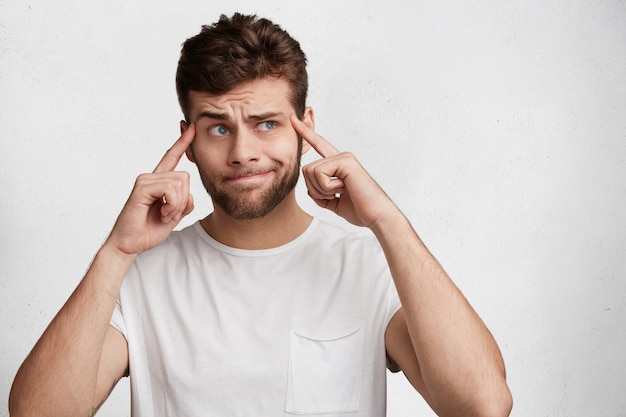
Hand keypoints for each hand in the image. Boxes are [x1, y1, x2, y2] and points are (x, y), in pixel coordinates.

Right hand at [105, 124, 195, 256]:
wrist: (130, 244)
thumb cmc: (149, 230)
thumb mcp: (174, 215)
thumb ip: (184, 203)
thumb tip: (191, 195)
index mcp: (159, 181)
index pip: (172, 157)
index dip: (183, 142)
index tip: (192, 127)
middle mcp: (151, 177)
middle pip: (185, 177)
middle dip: (184, 200)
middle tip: (170, 214)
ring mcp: (145, 180)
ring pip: (179, 184)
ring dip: (177, 205)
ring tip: (164, 215)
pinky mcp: (142, 188)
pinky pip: (170, 190)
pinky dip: (172, 205)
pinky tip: (161, 214)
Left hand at [291, 116, 397, 228]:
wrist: (376, 217)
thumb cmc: (361, 211)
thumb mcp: (334, 203)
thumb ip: (321, 195)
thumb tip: (309, 189)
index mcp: (339, 166)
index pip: (319, 146)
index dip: (306, 133)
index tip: (294, 120)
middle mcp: (341, 158)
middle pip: (306, 169)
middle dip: (315, 190)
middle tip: (335, 196)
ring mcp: (344, 157)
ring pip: (310, 171)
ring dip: (321, 190)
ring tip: (342, 192)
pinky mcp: (345, 161)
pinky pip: (319, 173)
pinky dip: (327, 188)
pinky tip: (344, 189)